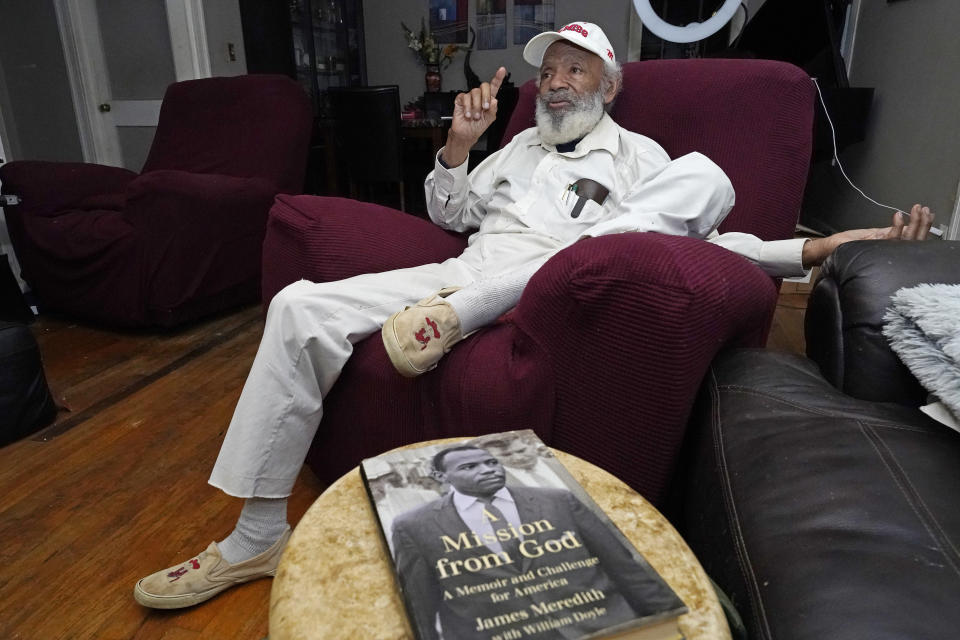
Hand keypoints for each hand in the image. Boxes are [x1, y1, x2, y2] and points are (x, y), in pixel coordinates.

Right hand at [441, 67, 506, 167]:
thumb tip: (494, 100)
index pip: (494, 86)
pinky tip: (468, 114)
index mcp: (488, 100)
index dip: (498, 78)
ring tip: (475, 116)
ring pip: (475, 92)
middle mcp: (479, 97)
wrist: (466, 134)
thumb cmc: (478, 126)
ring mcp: (470, 97)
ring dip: (476, 106)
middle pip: (484, 86)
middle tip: (485, 108)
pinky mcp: (461, 100)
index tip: (502, 70)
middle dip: (486, 97)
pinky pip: (464, 97)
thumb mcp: (490, 120)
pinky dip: (467, 107)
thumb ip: (493, 110)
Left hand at [801, 204, 934, 267]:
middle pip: (912, 239)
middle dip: (922, 224)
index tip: (927, 213)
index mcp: (886, 244)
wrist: (825, 252)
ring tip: (917, 211)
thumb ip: (886, 233)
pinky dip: (897, 227)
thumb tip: (903, 224)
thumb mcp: (868, 236)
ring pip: (905, 240)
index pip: (910, 237)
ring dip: (914, 223)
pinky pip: (890, 239)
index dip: (922, 226)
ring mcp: (880, 249)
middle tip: (924, 210)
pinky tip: (899, 217)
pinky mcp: (873, 249)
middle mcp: (886, 248)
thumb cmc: (841, 246)